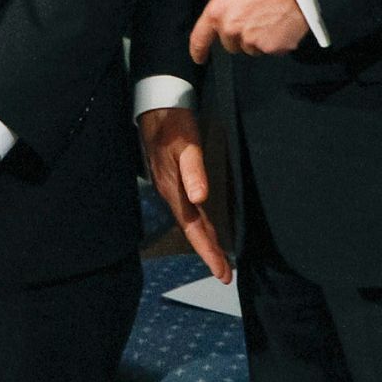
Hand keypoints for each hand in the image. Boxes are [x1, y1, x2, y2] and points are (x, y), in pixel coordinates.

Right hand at [139, 107, 231, 281]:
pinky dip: (200, 223)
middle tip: (225, 274)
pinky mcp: (175, 180)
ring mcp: (173, 188)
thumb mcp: (186, 144)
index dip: (208, 251)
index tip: (222, 272)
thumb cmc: (173, 125)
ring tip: (219, 258)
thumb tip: (200, 198)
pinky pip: (189, 210)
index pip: (194, 229)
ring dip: (205, 240)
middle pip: (193, 230)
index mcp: (176, 191)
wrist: (157, 106)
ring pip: (192, 222)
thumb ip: (193, 170)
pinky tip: (206, 224)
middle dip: (209, 253)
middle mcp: (173, 194)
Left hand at [189, 0, 308, 63]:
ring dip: (260, 39)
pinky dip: (278, 41)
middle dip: (241, 36)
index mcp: (218, 11)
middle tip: (257, 18)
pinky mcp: (272, 48)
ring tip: (274, 17)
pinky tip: (284, 23)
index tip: (200, 58)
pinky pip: (272, 50)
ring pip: (252, 48)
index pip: (200, 38)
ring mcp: (252, 41)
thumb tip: (229, 19)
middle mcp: (231, 29)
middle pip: (231, 45)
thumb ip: (228, 8)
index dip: (199, 50)